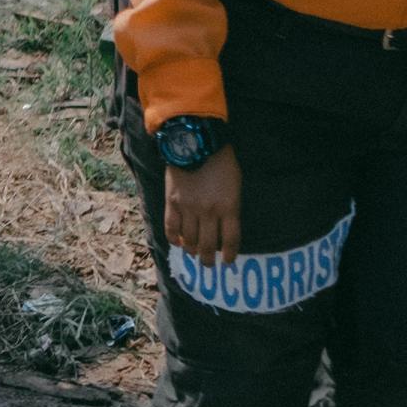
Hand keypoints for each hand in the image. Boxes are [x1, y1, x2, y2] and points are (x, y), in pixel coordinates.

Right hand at [163, 145, 243, 267]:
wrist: (195, 142)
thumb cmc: (221, 161)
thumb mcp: (235, 184)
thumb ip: (231, 206)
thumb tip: (224, 226)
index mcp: (229, 207)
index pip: (231, 240)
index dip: (230, 254)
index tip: (227, 261)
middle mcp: (209, 211)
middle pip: (209, 245)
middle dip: (208, 259)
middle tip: (208, 264)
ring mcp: (189, 208)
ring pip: (190, 240)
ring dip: (192, 251)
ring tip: (193, 254)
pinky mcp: (172, 202)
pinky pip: (171, 227)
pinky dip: (174, 239)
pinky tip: (178, 243)